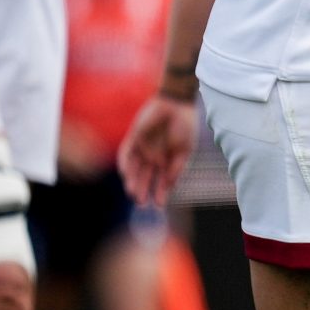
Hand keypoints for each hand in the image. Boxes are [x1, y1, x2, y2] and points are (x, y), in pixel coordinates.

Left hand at [118, 94, 197, 208]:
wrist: (176, 104)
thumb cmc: (185, 126)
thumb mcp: (185, 150)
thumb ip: (177, 167)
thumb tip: (170, 184)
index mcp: (168, 161)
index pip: (162, 181)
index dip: (160, 193)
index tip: (159, 205)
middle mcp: (154, 157)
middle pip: (146, 177)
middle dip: (143, 190)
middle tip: (141, 203)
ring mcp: (143, 149)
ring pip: (135, 169)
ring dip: (133, 181)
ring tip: (133, 193)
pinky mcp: (134, 139)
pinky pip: (126, 154)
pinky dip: (125, 164)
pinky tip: (126, 174)